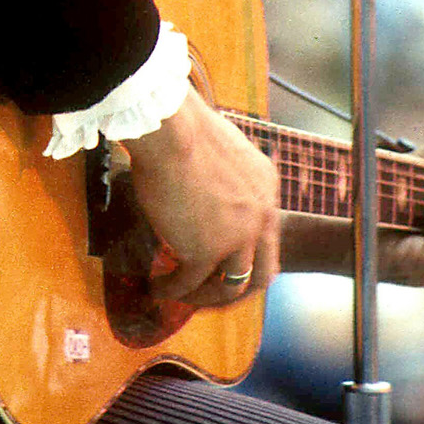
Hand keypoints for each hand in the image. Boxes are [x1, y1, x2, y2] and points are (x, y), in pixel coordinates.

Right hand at [125, 85, 279, 306]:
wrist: (173, 131)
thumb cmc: (186, 127)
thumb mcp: (225, 151)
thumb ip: (226, 176)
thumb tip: (203, 184)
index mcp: (266, 189)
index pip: (266, 234)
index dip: (247, 251)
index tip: (224, 258)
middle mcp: (260, 217)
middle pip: (262, 271)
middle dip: (239, 287)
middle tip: (214, 292)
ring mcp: (236, 238)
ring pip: (231, 286)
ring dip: (206, 296)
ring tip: (181, 294)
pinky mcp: (204, 251)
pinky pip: (189, 282)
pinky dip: (173, 289)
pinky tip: (157, 287)